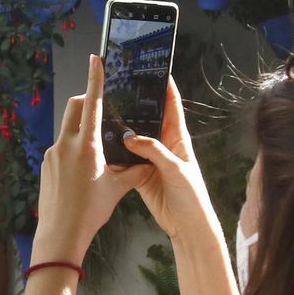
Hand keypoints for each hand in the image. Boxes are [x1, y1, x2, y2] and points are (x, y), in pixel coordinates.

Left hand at [32, 55, 152, 263]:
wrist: (60, 233)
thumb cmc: (91, 211)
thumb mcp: (117, 189)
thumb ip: (133, 170)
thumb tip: (147, 160)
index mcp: (87, 145)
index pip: (92, 102)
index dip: (95, 78)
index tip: (96, 58)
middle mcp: (66, 144)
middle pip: (74, 107)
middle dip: (86, 99)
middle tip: (101, 106)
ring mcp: (53, 154)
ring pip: (68, 128)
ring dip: (81, 127)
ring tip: (97, 146)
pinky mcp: (46, 164)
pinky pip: (62, 146)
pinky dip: (74, 146)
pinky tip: (84, 167)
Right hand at [122, 77, 221, 244]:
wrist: (187, 226)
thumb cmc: (191, 196)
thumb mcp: (176, 170)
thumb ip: (154, 152)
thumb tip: (130, 138)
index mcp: (178, 139)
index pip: (172, 106)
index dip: (165, 87)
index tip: (155, 68)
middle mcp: (163, 145)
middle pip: (149, 118)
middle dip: (137, 103)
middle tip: (121, 85)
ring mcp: (150, 159)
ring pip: (133, 137)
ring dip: (122, 127)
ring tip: (106, 109)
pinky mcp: (138, 174)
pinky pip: (124, 158)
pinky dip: (114, 152)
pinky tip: (102, 143)